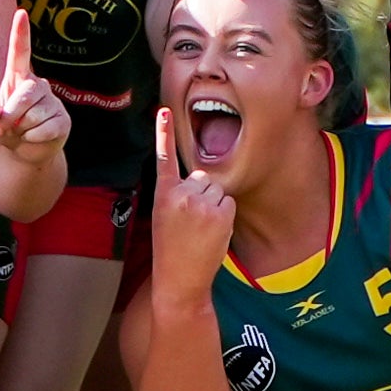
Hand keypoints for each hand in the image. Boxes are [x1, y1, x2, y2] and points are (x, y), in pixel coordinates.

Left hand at [0, 8, 71, 166]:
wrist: (25, 153)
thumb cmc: (8, 130)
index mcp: (19, 78)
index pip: (20, 52)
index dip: (20, 33)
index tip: (21, 13)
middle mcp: (38, 85)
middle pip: (24, 95)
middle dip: (10, 116)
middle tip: (3, 129)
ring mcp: (53, 102)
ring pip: (33, 115)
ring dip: (20, 130)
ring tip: (22, 132)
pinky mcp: (63, 120)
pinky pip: (44, 129)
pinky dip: (32, 139)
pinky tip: (34, 138)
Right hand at [150, 106, 234, 294]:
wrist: (179, 279)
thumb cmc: (171, 249)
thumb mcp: (163, 217)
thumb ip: (178, 195)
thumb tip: (203, 180)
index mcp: (162, 194)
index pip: (164, 158)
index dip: (163, 133)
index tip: (164, 112)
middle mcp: (181, 194)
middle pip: (202, 178)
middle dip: (201, 195)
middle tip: (190, 223)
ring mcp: (201, 203)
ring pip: (217, 190)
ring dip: (214, 206)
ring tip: (200, 230)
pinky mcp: (220, 213)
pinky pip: (228, 203)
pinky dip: (224, 216)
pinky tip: (212, 233)